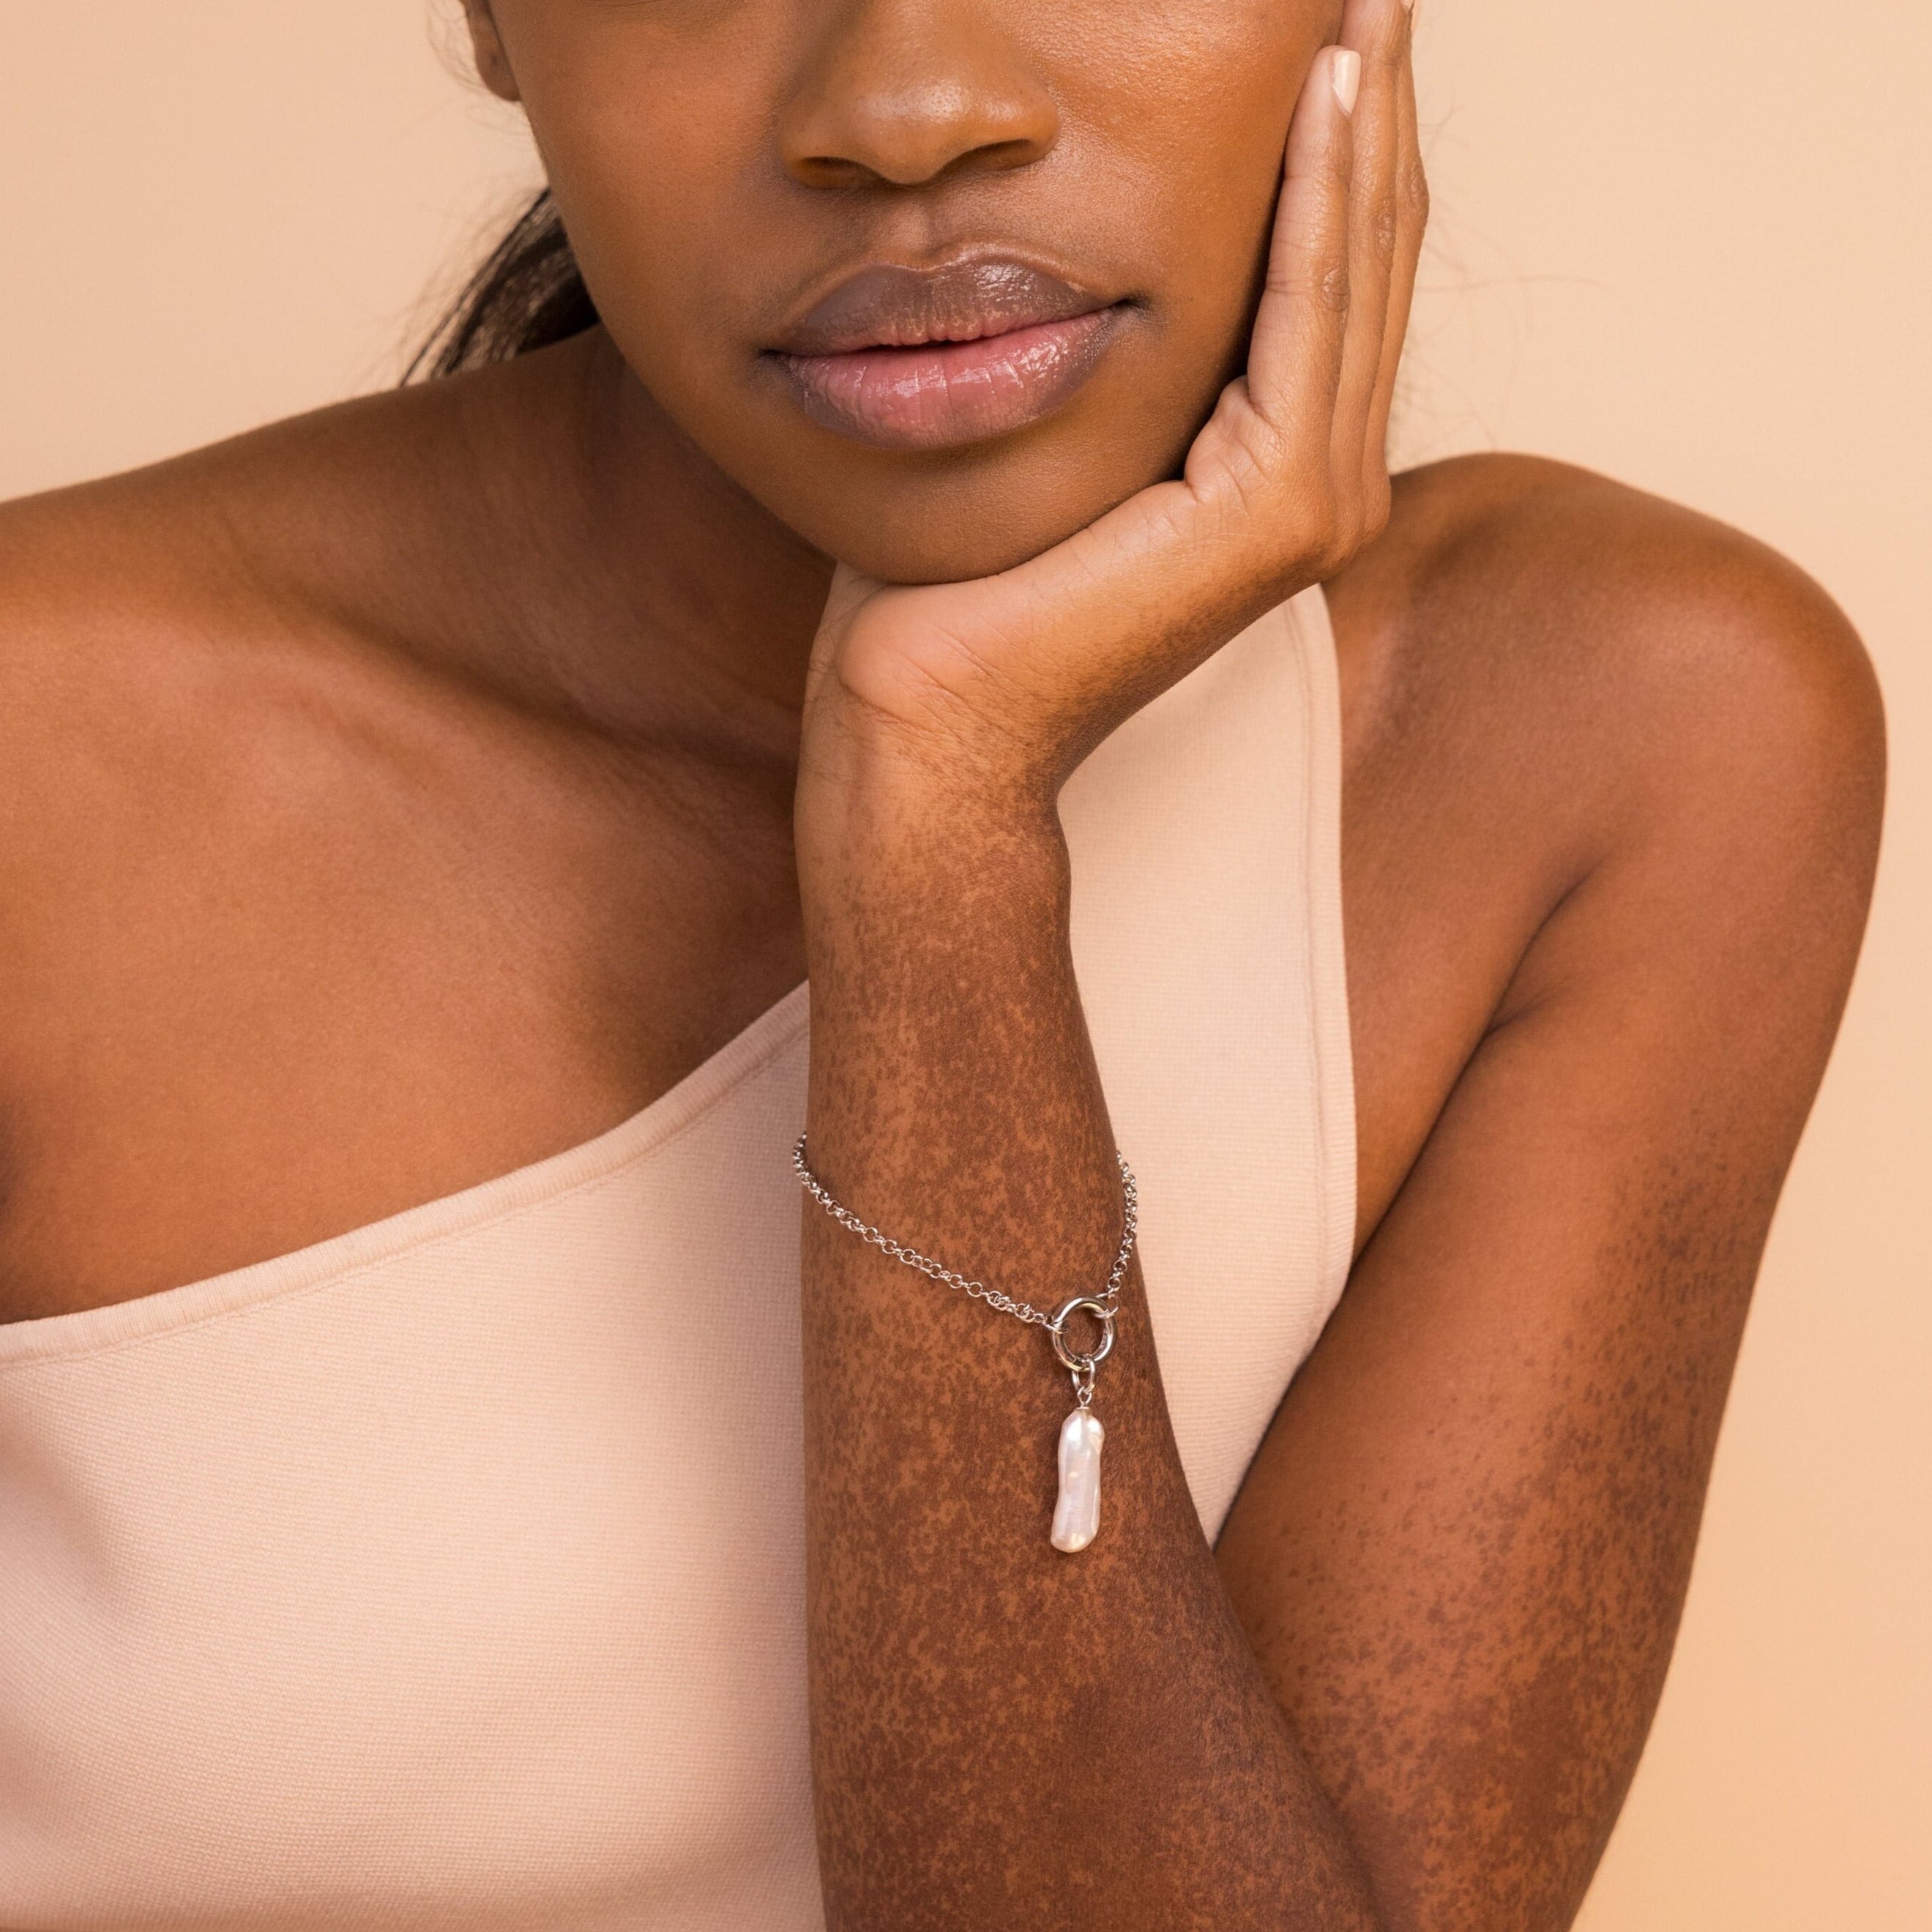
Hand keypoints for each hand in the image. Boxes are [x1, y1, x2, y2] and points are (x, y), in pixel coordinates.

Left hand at [798, 0, 1426, 815]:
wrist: (928, 711)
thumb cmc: (956, 584)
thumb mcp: (1056, 421)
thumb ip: (1117, 348)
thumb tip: (1090, 232)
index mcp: (1275, 471)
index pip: (1326, 275)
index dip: (1336, 147)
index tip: (1324, 27)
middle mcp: (1322, 488)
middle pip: (1366, 257)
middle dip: (1370, 107)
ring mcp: (1318, 506)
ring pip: (1359, 267)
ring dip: (1366, 121)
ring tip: (1364, 0)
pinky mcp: (1282, 511)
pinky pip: (1309, 309)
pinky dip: (1320, 192)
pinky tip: (1326, 87)